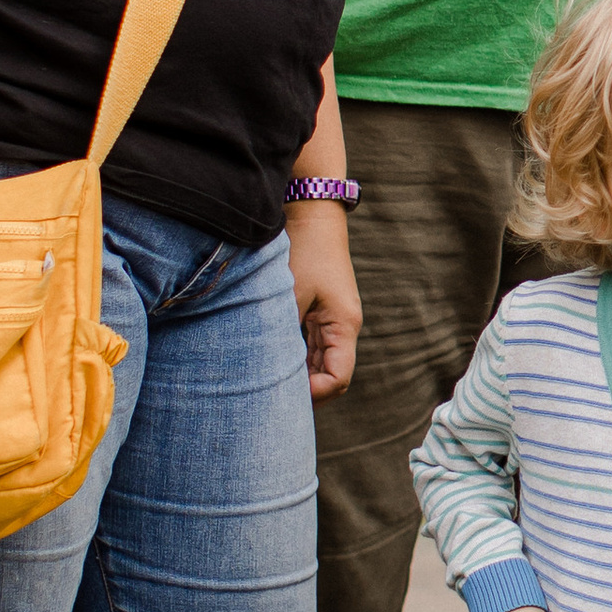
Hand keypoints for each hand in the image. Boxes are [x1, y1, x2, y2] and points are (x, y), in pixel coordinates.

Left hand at [286, 198, 361, 399]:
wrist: (313, 215)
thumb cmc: (303, 251)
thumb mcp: (290, 295)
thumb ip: (283, 334)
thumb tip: (268, 369)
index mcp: (344, 324)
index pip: (339, 379)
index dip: (315, 394)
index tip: (284, 392)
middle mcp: (344, 326)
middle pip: (332, 376)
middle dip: (307, 391)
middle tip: (272, 397)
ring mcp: (335, 320)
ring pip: (323, 364)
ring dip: (301, 375)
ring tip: (270, 382)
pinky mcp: (323, 312)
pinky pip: (315, 347)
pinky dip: (299, 359)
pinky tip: (276, 360)